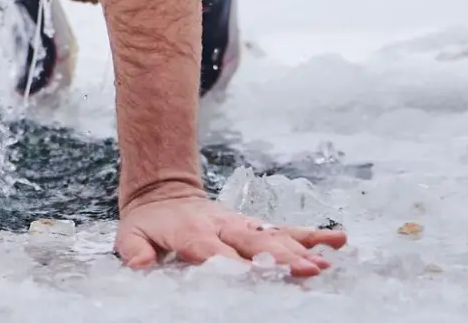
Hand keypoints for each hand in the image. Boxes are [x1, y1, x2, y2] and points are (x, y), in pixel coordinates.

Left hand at [116, 194, 348, 277]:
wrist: (162, 191)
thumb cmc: (149, 222)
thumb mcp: (130, 234)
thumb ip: (134, 250)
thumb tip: (141, 264)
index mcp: (192, 232)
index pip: (214, 252)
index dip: (233, 264)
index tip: (253, 277)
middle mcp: (222, 227)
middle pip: (253, 244)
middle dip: (279, 258)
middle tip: (307, 272)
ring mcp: (241, 225)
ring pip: (274, 236)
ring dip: (300, 250)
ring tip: (326, 262)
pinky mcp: (254, 225)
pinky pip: (285, 229)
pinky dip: (311, 235)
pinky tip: (337, 240)